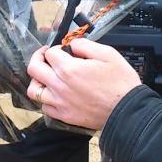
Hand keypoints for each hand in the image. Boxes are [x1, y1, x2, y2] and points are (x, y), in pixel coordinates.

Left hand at [25, 39, 141, 130]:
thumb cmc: (120, 82)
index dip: (57, 48)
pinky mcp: (64, 116)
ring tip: (48, 77)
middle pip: (34, 69)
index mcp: (69, 69)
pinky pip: (44, 107)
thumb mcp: (108, 54)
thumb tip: (72, 45)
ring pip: (34, 91)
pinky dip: (46, 99)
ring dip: (38, 80)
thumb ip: (85, 45)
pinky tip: (56, 94)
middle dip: (39, 58)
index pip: (49, 53)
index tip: (65, 51)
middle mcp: (59, 86)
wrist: (127, 111)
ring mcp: (60, 103)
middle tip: (47, 57)